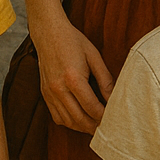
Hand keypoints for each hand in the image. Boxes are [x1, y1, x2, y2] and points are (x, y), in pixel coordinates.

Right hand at [35, 19, 113, 133]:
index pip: (91, 107)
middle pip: (79, 119)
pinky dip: (69, 122)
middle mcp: (58, 88)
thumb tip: (114, 99)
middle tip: (106, 128)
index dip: (104, 116)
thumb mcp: (93, 55)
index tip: (113, 118)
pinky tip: (79, 119)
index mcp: (73, 78)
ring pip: (67, 121)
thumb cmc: (73, 41)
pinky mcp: (45, 93)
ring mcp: (49, 92)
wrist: (48, 32)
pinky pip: (57, 117)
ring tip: (95, 126)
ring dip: (82, 127)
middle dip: (94, 127)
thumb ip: (105, 79)